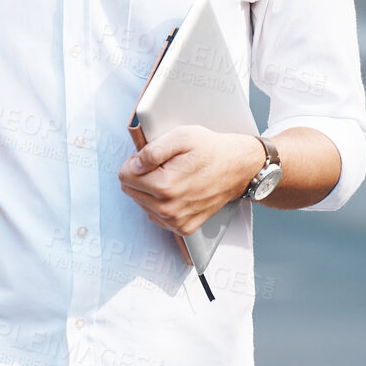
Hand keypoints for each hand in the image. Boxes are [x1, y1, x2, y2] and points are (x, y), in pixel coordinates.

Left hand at [118, 125, 263, 235]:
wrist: (240, 168)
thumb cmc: (212, 150)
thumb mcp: (181, 137)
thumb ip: (152, 151)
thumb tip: (134, 164)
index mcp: (164, 186)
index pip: (124, 176)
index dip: (136, 162)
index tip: (151, 158)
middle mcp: (169, 209)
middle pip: (130, 190)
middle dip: (142, 176)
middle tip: (165, 166)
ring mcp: (176, 221)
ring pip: (141, 203)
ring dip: (151, 190)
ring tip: (175, 177)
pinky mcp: (183, 228)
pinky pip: (156, 215)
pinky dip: (161, 202)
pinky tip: (177, 191)